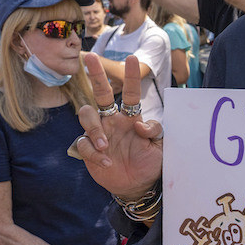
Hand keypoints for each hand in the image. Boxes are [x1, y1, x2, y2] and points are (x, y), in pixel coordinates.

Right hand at [76, 54, 162, 199]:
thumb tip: (138, 124)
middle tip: (90, 58)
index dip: (131, 76)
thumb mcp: (160, 148)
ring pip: (87, 115)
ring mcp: (100, 133)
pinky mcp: (89, 148)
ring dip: (95, 129)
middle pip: (101, 93)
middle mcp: (113, 120)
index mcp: (131, 117)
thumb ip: (154, 132)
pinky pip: (84, 143)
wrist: (137, 186)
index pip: (131, 92)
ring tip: (107, 146)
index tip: (133, 58)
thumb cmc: (149, 163)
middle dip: (96, 75)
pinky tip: (106, 163)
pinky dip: (94, 152)